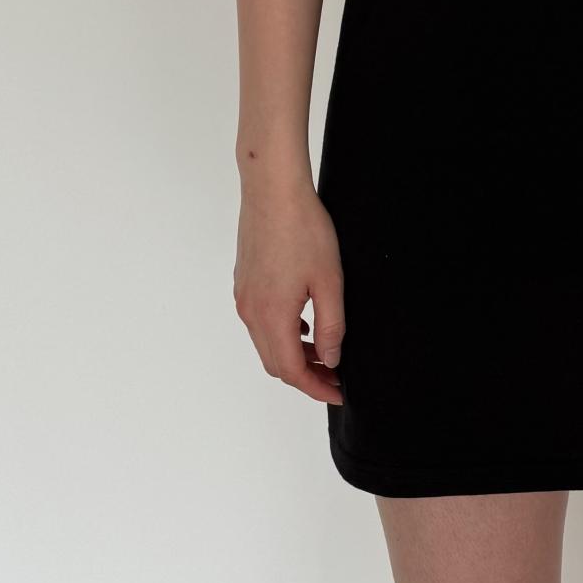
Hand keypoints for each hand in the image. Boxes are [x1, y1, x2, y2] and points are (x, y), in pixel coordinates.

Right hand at [233, 175, 344, 404]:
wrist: (273, 190)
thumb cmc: (303, 229)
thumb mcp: (330, 282)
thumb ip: (331, 326)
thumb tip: (331, 359)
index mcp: (272, 315)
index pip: (291, 371)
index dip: (316, 388)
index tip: (338, 392)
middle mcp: (251, 311)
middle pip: (275, 364)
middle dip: (306, 376)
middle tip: (335, 376)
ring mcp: (244, 297)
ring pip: (266, 344)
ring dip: (293, 355)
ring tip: (324, 352)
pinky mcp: (244, 284)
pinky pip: (260, 324)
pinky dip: (282, 335)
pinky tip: (305, 324)